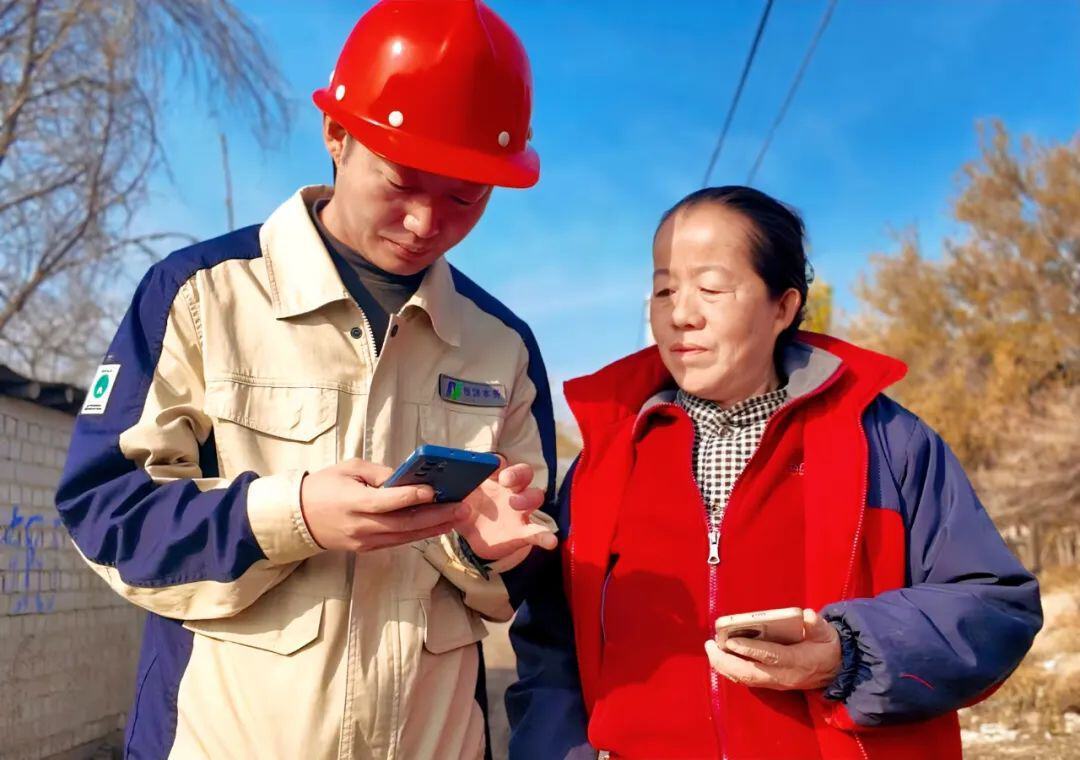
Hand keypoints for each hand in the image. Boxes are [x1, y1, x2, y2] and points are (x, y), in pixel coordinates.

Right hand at [300, 458, 469, 552]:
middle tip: (461, 507)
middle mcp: (362, 526)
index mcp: (354, 503)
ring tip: (458, 517)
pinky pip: (397, 541)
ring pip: (405, 536)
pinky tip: (438, 526)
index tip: (434, 490)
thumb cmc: (324, 486)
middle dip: (436, 516)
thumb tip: (405, 478)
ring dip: (434, 527)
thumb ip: (378, 473)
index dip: (412, 497)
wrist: (298, 518)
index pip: (388, 502)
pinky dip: (419, 534)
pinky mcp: (367, 549)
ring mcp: (365, 541)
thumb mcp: (348, 468)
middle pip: (405, 524)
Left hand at [456, 461, 556, 560]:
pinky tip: (551, 541)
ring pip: (534, 496)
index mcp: (493, 479)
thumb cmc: (466, 508)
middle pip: (523, 474)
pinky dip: (545, 536)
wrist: (472, 535)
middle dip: (517, 474)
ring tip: (517, 505)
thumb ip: (450, 491)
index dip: (498, 462)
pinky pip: (537, 532)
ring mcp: (519, 511)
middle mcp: (510, 490)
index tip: (492, 465)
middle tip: (505, 481)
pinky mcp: (522, 531)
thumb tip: (435, 486)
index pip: (500, 464)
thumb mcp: (456, 499)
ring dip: (528, 498)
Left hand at [704, 609, 841, 690]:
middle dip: (726, 661)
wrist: (835, 671)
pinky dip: (730, 670)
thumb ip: (817, 625)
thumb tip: (807, 615)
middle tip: (710, 645)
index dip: (750, 649)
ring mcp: (776, 682)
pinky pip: (746, 680)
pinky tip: (719, 659)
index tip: (731, 640)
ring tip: (710, 650)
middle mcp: (783, 675)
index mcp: (797, 661)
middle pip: (750, 673)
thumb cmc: (826, 647)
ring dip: (725, 666)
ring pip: (745, 679)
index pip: (770, 656)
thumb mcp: (827, 634)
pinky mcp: (770, 683)